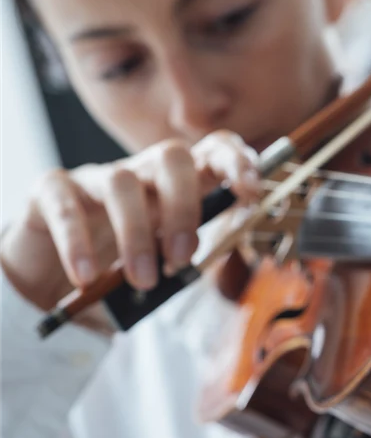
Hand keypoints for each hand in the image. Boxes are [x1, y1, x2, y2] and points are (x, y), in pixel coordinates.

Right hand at [0, 131, 260, 314]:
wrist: (50, 286)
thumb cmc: (116, 271)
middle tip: (182, 259)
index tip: (252, 193)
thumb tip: (200, 264)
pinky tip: (86, 276)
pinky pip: (66, 205)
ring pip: (122, 181)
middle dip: (185, 207)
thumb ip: (183, 261)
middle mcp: (141, 175)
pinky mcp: (51, 192)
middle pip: (173, 156)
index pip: (214, 151)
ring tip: (141, 280)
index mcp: (177, 188)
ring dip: (137, 235)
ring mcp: (95, 178)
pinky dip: (78, 243)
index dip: (237, 163)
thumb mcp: (159, 268)